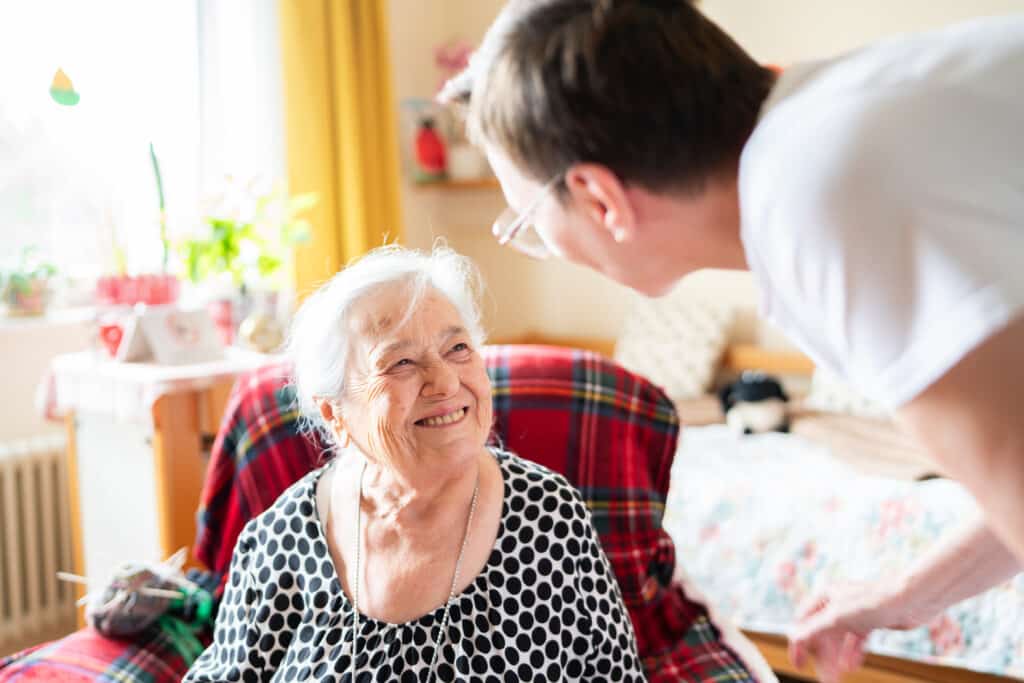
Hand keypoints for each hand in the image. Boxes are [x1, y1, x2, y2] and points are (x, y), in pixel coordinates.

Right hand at [788, 582, 931, 682]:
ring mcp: (854, 612)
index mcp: (824, 596)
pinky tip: (852, 666)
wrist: (912, 599)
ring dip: (836, 658)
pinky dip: (852, 653)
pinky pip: (855, 640)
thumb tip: (794, 639)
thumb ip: (814, 629)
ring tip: (836, 678)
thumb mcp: (837, 617)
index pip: (803, 622)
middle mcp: (837, 602)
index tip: (799, 664)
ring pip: (838, 639)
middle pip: (822, 633)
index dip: (799, 644)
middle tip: (824, 678)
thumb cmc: (874, 601)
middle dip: (822, 656)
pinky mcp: (870, 621)